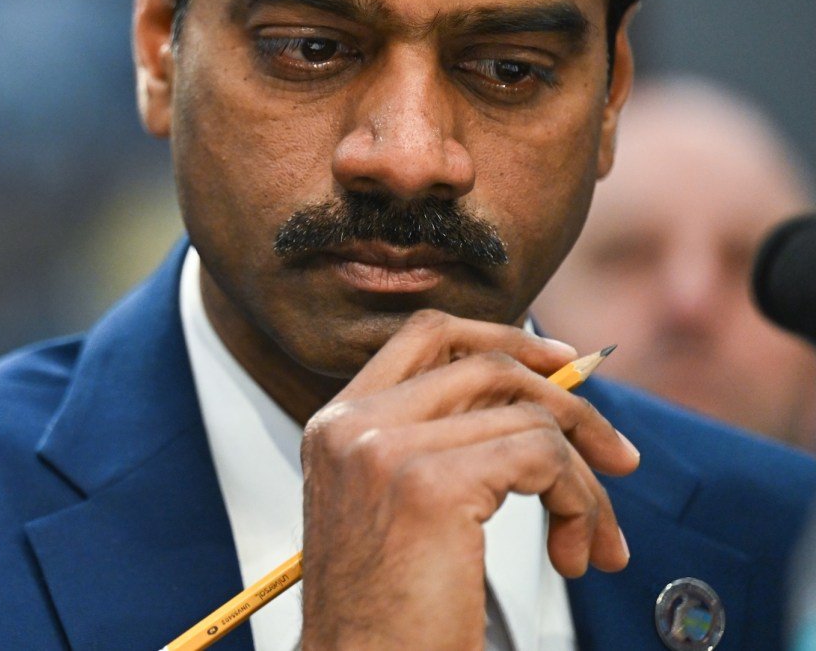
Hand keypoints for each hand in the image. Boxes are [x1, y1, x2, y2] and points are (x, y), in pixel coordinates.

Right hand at [299, 310, 638, 649]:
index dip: (503, 338)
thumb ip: (438, 446)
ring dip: (582, 481)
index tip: (559, 365)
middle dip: (569, 404)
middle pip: (486, 365)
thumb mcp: (394, 512)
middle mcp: (355, 425)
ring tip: (593, 541)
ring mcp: (387, 448)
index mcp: (338, 425)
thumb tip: (532, 403)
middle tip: (617, 458)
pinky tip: (574, 553)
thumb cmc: (388, 620)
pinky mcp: (431, 484)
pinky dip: (578, 501)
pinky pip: (542, 456)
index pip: (426, 335)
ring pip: (528, 417)